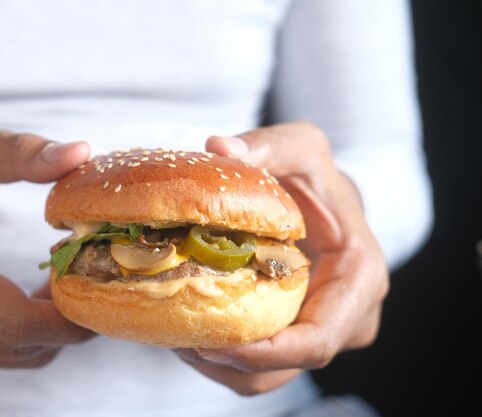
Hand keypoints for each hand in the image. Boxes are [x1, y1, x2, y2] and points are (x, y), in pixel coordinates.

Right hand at [0, 130, 94, 366]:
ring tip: (63, 290)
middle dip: (66, 325)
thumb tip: (81, 152)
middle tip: (92, 289)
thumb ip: (19, 152)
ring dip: (48, 332)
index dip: (66, 312)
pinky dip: (26, 338)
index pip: (12, 317)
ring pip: (9, 357)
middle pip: (14, 344)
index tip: (97, 284)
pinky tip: (35, 304)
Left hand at [175, 122, 388, 395]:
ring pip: (271, 375)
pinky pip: (262, 364)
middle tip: (179, 341)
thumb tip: (219, 148)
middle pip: (290, 366)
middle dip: (232, 362)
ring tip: (177, 338)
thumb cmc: (317, 175)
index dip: (265, 352)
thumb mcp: (299, 147)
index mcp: (360, 278)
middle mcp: (349, 316)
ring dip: (222, 366)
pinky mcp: (298, 333)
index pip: (318, 339)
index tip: (211, 344)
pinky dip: (225, 357)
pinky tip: (191, 332)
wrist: (327, 198)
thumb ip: (266, 146)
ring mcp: (324, 329)